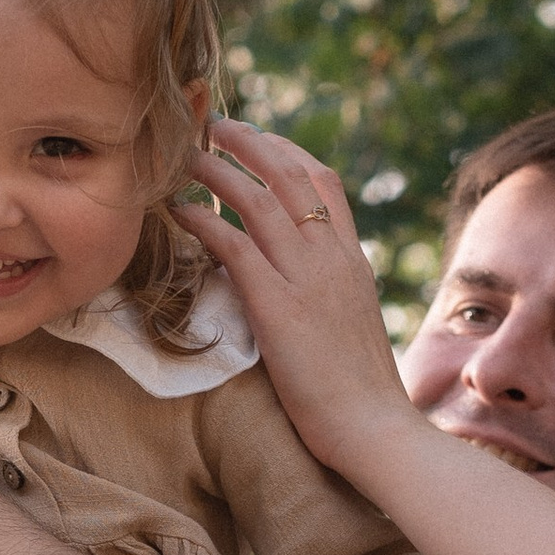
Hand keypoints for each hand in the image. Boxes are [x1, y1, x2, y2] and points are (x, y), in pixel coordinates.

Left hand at [184, 119, 420, 484]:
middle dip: (250, 141)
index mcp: (352, 260)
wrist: (375, 430)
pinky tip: (178, 213)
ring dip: (218, 171)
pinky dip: (203, 222)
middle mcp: (333, 257)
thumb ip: (326, 297)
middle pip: (292, 174)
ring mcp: (307, 278)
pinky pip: (234, 245)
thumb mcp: (350, 328)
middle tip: (214, 124)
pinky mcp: (278, 305)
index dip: (287, 153)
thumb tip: (296, 288)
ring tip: (186, 157)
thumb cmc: (360, 395)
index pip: (324, 183)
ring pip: (260, 199)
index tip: (257, 140)